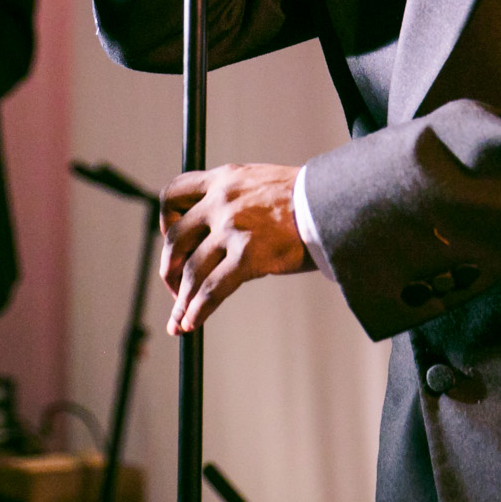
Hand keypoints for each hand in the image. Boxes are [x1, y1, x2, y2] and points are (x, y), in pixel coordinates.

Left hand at [160, 163, 313, 334]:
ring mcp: (233, 228)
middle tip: (175, 288)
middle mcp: (221, 200)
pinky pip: (213, 289)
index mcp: (223, 178)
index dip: (165, 222)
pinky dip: (198, 310)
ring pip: (192, 270)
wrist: (334, 201)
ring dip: (182, 300)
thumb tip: (215, 229)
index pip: (173, 194)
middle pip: (174, 239)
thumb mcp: (260, 182)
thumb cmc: (306, 198)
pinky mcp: (249, 255)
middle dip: (170, 269)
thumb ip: (234, 197)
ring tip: (179, 320)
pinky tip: (192, 323)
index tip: (172, 243)